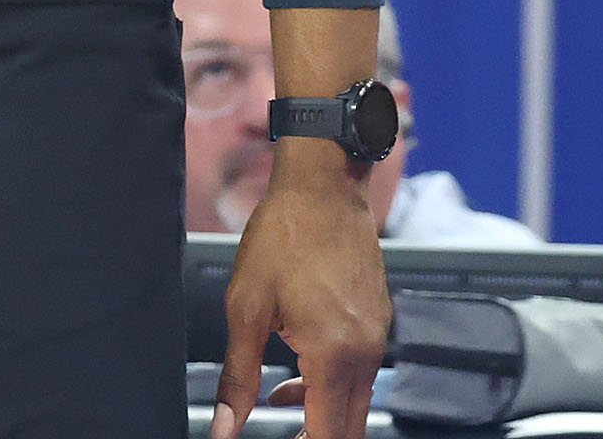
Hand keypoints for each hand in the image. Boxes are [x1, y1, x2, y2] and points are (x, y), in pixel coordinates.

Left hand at [218, 161, 387, 438]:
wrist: (323, 187)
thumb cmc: (283, 236)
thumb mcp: (246, 307)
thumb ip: (237, 377)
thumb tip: (224, 428)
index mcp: (334, 356)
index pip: (329, 435)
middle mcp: (366, 353)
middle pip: (350, 428)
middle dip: (315, 437)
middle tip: (281, 431)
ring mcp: (377, 338)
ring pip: (355, 402)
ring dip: (320, 411)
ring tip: (277, 400)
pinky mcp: (378, 323)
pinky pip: (360, 372)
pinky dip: (331, 383)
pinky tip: (297, 368)